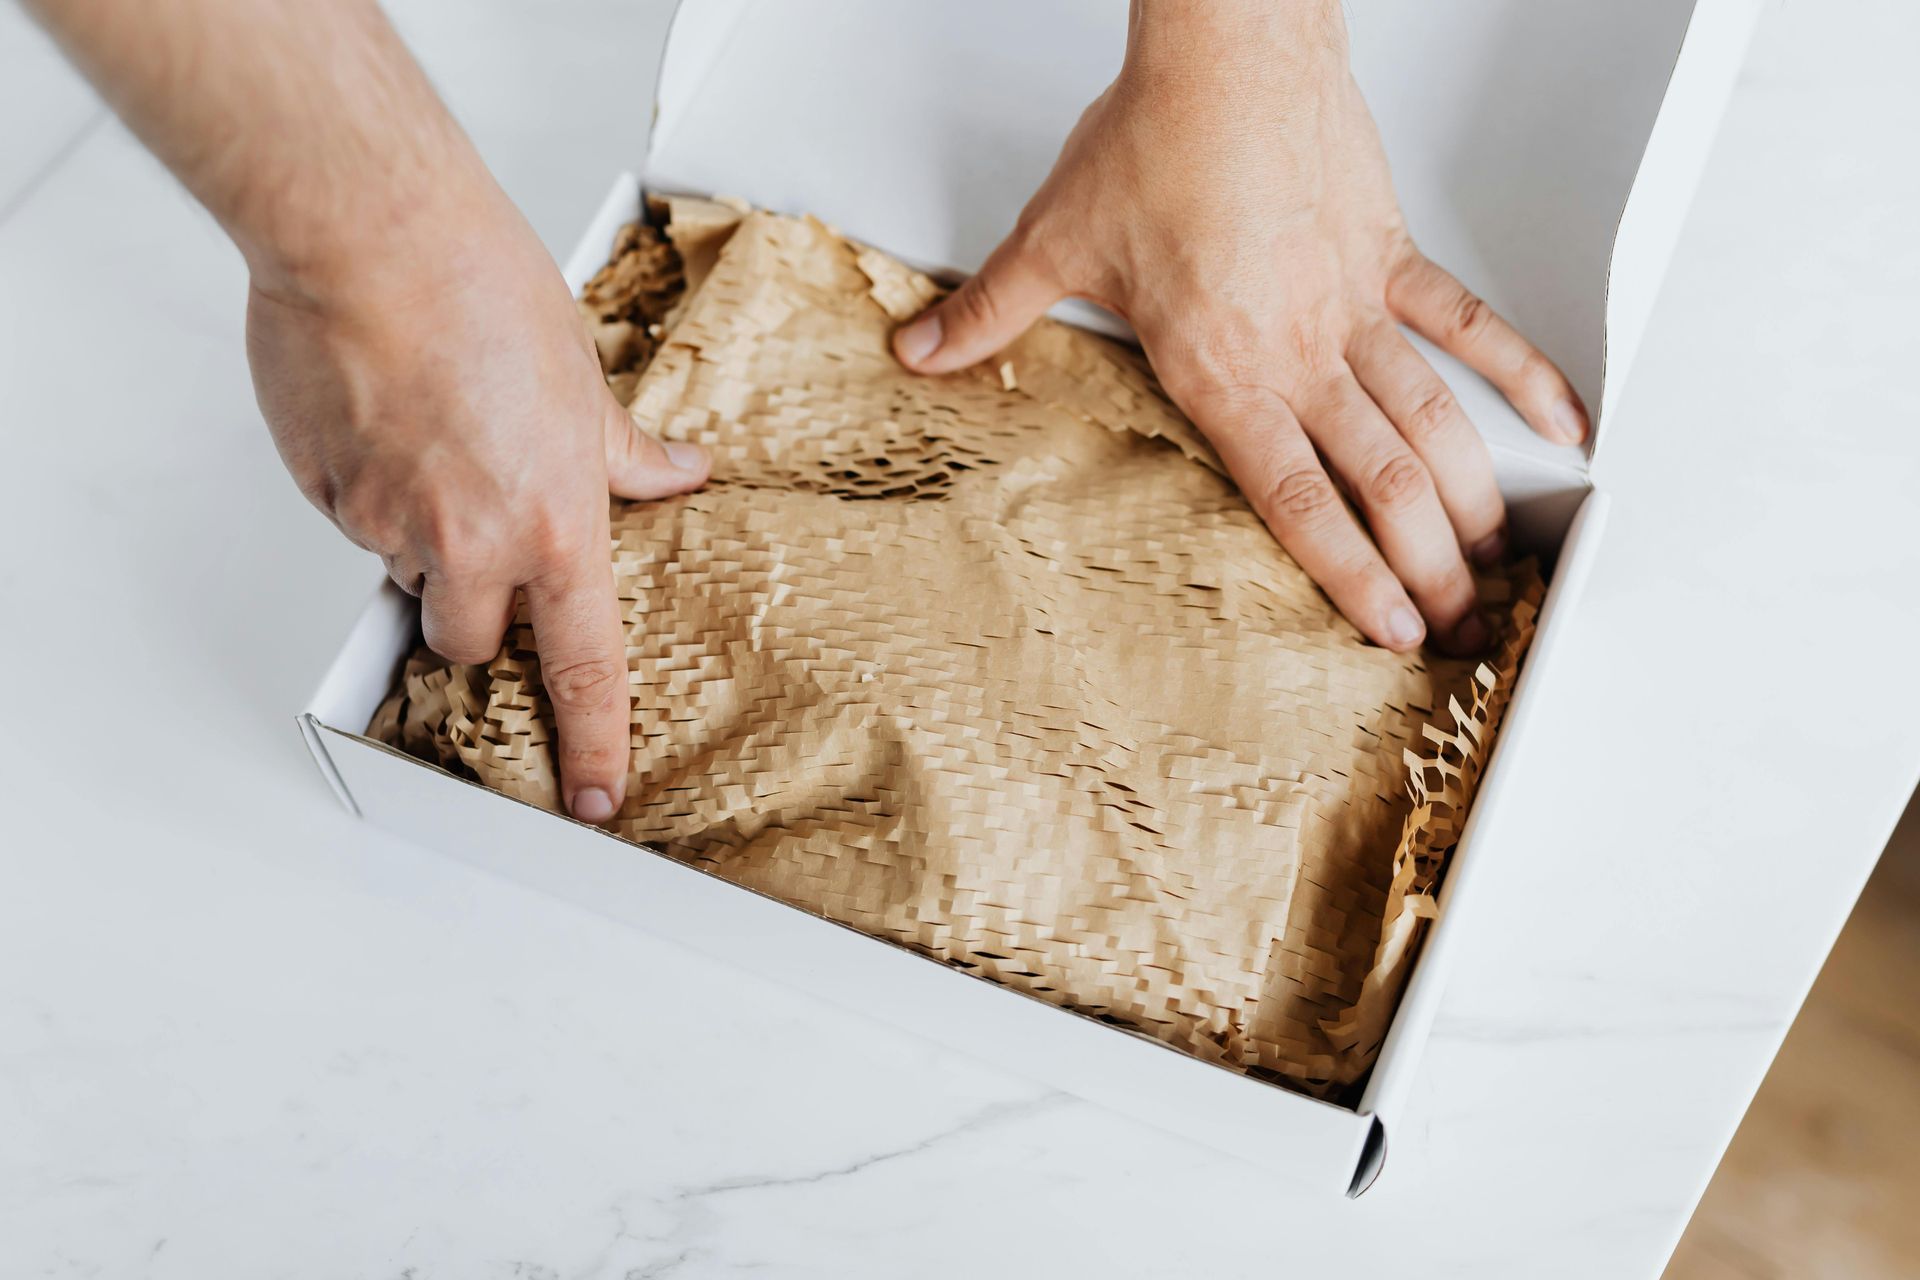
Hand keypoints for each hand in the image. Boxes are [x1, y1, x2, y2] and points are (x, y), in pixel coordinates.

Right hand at [247, 184, 709, 821]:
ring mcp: (388, 523)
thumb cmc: (485, 290)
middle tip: (476, 531)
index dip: (593, 739)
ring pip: (401, 574)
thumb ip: (626, 453)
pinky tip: (381, 415)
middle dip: (471, 608)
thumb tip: (679, 473)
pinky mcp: (323, 492)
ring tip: (429, 438)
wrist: (377, 233)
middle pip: (469, 640)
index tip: (595, 795)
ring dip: (416, 537)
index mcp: (556, 526)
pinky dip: (362, 484)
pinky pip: (346, 518)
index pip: (585, 665)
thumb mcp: (585, 381)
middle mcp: (473, 542)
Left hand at [893, 0, 1586, 653]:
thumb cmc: (1156, 139)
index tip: (1386, 627)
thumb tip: (919, 350)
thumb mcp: (1056, 243)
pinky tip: (1561, 424)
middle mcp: (1300, 352)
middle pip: (1379, 483)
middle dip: (1426, 565)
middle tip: (1455, 623)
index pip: (1295, 500)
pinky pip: (1468, 328)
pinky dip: (1521, 375)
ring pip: (1431, 424)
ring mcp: (1356, 308)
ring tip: (1498, 559)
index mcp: (1223, 371)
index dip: (1348, 575)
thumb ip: (988, 315)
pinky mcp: (1391, 257)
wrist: (1229, 53)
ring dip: (1471, 498)